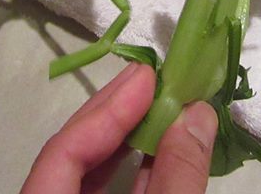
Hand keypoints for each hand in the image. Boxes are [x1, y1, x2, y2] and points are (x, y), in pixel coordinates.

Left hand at [21, 62, 217, 193]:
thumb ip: (176, 175)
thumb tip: (197, 113)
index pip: (63, 150)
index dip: (107, 111)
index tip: (148, 77)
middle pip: (71, 154)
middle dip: (114, 115)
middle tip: (152, 78)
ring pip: (86, 174)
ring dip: (126, 139)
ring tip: (160, 104)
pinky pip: (100, 193)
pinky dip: (131, 172)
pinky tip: (156, 152)